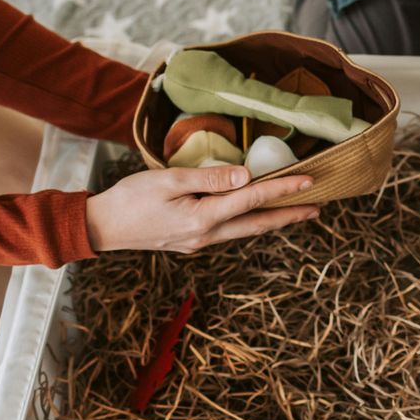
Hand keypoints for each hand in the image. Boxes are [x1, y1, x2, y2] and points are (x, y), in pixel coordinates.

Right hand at [85, 165, 318, 253]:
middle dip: (289, 215)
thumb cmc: (130, 198)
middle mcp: (206, 236)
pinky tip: (257, 215)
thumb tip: (247, 176)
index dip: (283, 189)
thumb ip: (209, 178)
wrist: (100, 228)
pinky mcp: (191, 242)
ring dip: (273, 220)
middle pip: (257, 224)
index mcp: (202, 219)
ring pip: (245, 230)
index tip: (309, 181)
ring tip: (297, 211)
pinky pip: (230, 231)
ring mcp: (199, 243)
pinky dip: (250, 222)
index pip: (252, 200)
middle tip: (318, 206)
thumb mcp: (169, 180)